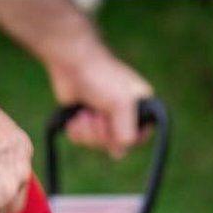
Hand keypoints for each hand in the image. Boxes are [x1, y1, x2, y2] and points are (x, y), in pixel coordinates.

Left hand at [46, 45, 153, 159]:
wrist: (72, 63)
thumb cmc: (102, 77)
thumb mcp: (121, 103)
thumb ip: (127, 130)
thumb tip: (122, 150)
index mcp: (140, 109)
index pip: (139, 139)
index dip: (123, 137)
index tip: (112, 124)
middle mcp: (124, 115)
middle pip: (114, 144)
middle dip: (100, 132)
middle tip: (96, 114)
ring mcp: (104, 118)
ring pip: (96, 144)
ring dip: (86, 130)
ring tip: (85, 112)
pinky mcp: (85, 120)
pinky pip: (81, 139)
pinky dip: (76, 130)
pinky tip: (76, 115)